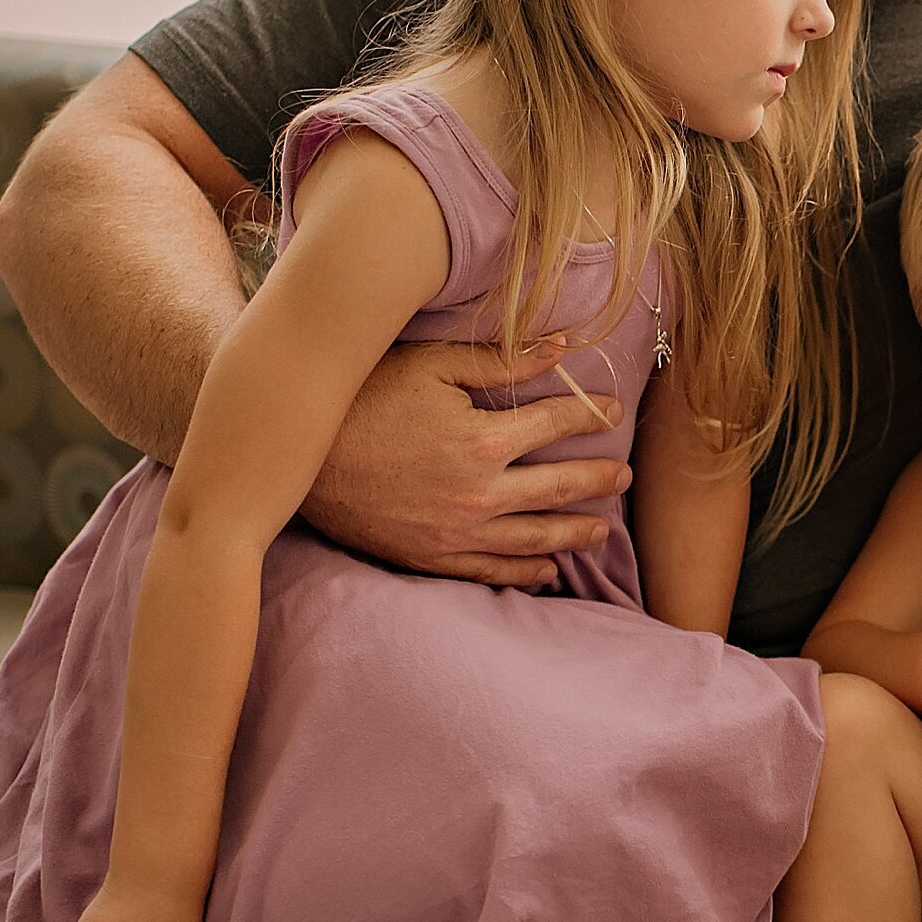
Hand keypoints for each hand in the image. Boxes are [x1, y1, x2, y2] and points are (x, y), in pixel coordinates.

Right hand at [303, 339, 628, 588]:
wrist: (298, 460)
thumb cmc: (363, 400)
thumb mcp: (430, 365)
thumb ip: (499, 360)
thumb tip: (561, 348)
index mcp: (484, 441)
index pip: (557, 423)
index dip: (592, 414)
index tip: (616, 410)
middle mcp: (480, 494)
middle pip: (559, 487)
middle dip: (598, 479)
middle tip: (623, 475)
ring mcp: (457, 533)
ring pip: (535, 537)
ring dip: (575, 531)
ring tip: (601, 528)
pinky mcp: (432, 558)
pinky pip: (492, 572)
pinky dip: (525, 573)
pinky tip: (547, 571)